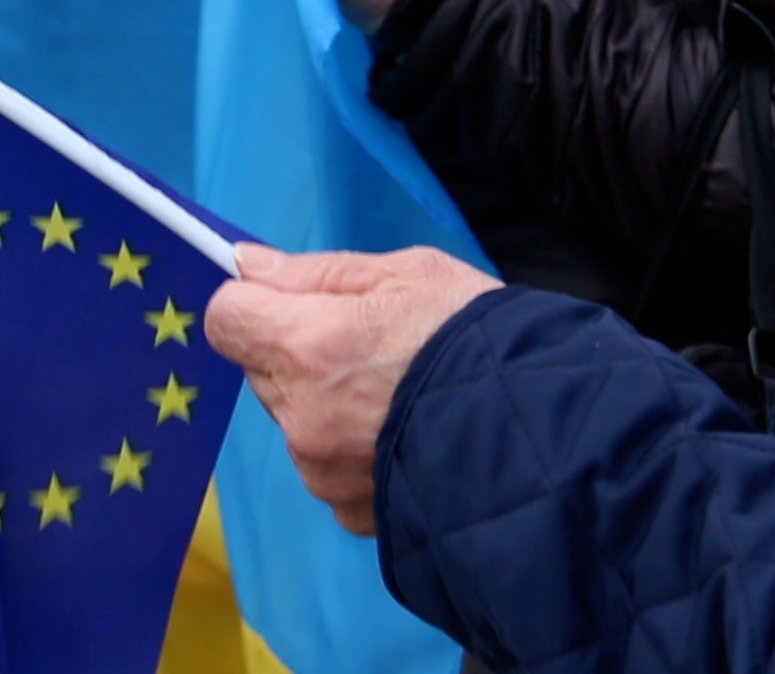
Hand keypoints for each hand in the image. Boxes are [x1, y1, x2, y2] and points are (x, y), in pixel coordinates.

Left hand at [206, 243, 501, 534]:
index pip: (227, 319)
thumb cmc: (480, 340)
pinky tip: (405, 433)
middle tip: (367, 345)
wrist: (548, 433)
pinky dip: (354, 451)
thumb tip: (247, 265)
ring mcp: (323, 470)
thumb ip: (314, 272)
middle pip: (262, 371)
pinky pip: (329, 467)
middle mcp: (302, 415)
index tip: (287, 303)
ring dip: (326, 404)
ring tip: (398, 393)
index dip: (253, 305)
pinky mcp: (349, 509)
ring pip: (296, 420)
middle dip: (297, 353)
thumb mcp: (406, 274)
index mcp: (306, 346)